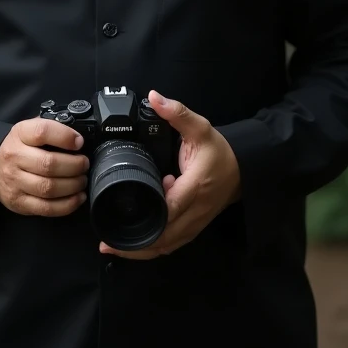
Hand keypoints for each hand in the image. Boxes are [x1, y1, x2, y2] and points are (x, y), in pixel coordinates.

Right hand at [0, 117, 88, 216]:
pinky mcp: (19, 203)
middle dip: (74, 166)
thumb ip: (51, 129)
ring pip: (49, 188)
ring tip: (82, 180)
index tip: (79, 142)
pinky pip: (46, 208)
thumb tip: (78, 136)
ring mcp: (15, 182)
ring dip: (73, 185)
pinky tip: (78, 197)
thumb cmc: (21, 147)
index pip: (42, 132)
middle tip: (84, 164)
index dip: (65, 137)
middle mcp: (15, 157)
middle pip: (49, 164)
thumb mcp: (30, 130)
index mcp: (20, 134)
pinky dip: (67, 204)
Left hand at [99, 90, 240, 259]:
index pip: (172, 207)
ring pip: (167, 246)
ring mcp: (195, 223)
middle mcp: (195, 210)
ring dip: (140, 251)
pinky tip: (132, 246)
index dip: (149, 215)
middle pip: (165, 236)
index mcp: (195, 186)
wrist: (242, 169)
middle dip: (135, 243)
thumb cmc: (219, 151)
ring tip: (111, 246)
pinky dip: (151, 249)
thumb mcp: (200, 127)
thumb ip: (177, 113)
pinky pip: (171, 245)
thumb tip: (155, 97)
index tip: (123, 217)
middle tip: (105, 240)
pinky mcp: (193, 228)